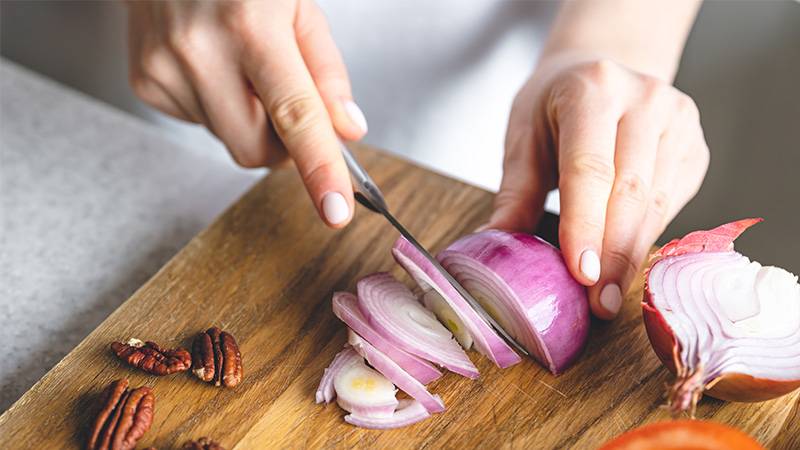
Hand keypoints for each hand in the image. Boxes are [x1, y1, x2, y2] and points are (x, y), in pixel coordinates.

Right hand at [126, 0, 367, 227]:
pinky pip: (200, 125)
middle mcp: (200, 51)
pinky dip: (218, 107)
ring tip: (240, 66)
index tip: (336, 211)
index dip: (319, 169)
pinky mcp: (146, 83)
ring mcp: (165, 70)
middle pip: (255, 151)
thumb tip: (346, 132)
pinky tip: (211, 67)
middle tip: (285, 103)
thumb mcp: (299, 7)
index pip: (294, 115)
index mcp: (251, 26)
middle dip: (281, 146)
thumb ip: (327, 72)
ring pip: (229, 141)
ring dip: (249, 120)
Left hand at [489, 58, 708, 318]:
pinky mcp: (694, 147)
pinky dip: (647, 237)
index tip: (581, 274)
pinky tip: (627, 263)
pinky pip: (672, 203)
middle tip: (599, 303)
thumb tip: (494, 246)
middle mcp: (645, 99)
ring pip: (657, 203)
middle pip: (631, 191)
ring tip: (610, 296)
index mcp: (592, 89)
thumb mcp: (524, 137)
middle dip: (614, 254)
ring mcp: (678, 121)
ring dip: (632, 255)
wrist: (600, 72)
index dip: (586, 226)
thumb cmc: (555, 106)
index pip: (590, 168)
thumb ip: (515, 192)